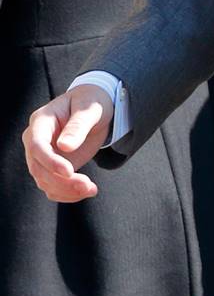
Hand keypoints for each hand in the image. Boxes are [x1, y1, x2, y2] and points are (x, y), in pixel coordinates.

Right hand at [22, 86, 113, 202]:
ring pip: (45, 182)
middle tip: (87, 185)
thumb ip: (78, 125)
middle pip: (38, 168)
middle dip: (62, 181)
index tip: (70, 171)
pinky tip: (87, 191)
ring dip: (66, 191)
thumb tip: (64, 147)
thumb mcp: (89, 108)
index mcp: (40, 121)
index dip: (50, 161)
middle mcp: (36, 141)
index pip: (37, 146)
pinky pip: (53, 187)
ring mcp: (42, 157)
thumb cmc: (91, 102)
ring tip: (91, 189)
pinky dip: (68, 194)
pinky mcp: (52, 169)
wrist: (94, 110)